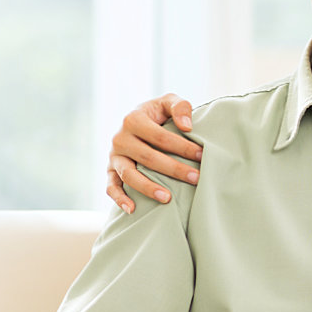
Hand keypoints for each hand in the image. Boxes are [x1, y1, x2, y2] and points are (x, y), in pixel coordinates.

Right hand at [105, 93, 202, 213]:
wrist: (134, 122)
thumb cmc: (156, 114)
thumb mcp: (167, 102)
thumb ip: (179, 106)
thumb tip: (187, 126)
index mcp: (133, 119)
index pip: (160, 136)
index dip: (182, 146)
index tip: (202, 156)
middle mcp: (119, 138)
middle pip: (148, 157)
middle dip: (174, 169)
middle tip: (196, 178)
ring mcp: (113, 156)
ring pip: (129, 175)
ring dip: (148, 188)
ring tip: (168, 198)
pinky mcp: (110, 171)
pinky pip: (111, 187)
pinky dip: (119, 199)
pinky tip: (133, 209)